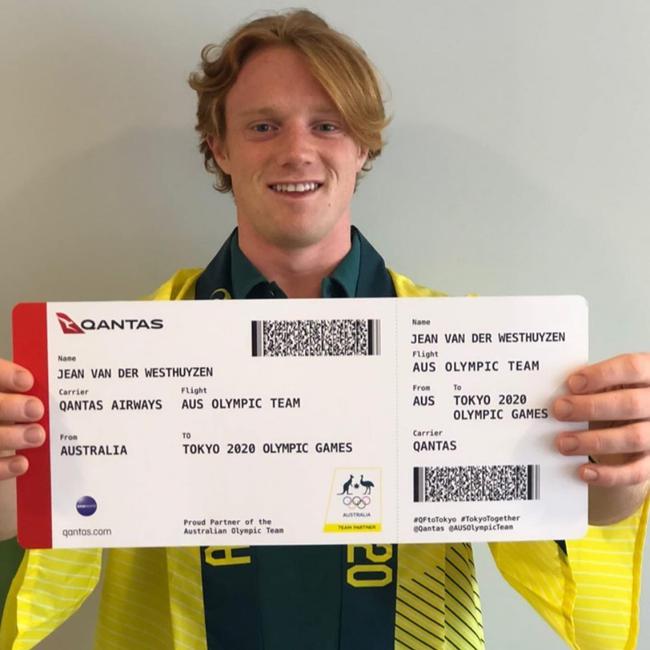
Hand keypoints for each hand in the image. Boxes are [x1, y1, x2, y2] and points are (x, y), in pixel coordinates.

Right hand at [0, 359, 44, 479]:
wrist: (4, 434)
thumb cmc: (24, 410)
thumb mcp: (24, 395)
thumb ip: (30, 389)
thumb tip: (58, 384)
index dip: (5, 375)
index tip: (27, 381)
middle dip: (10, 407)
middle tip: (36, 410)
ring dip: (11, 437)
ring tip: (38, 435)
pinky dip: (3, 467)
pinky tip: (22, 463)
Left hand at [554, 353, 649, 524]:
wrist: (637, 421)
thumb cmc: (618, 395)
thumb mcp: (611, 382)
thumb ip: (592, 382)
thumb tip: (559, 391)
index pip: (632, 367)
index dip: (602, 375)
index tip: (572, 383)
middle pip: (630, 404)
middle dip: (591, 408)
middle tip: (559, 411)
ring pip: (634, 438)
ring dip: (594, 441)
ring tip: (563, 443)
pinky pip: (636, 471)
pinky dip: (609, 474)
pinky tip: (583, 471)